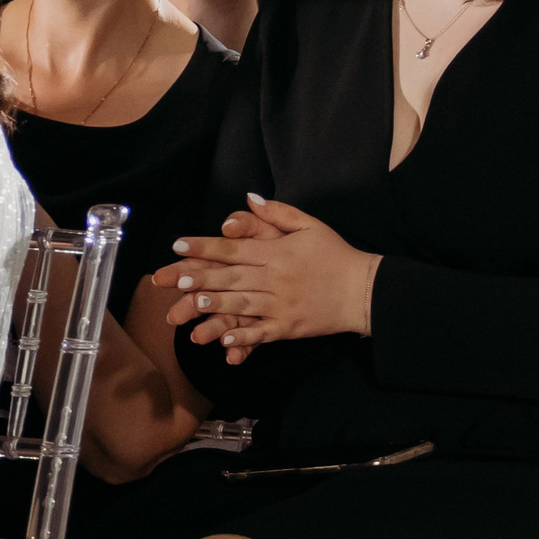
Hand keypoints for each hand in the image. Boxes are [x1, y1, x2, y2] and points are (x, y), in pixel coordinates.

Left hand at [151, 194, 380, 361]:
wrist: (365, 290)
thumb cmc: (335, 255)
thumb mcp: (310, 225)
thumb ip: (278, 213)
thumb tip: (250, 198)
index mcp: (278, 252)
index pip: (234, 247)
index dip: (205, 246)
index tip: (178, 245)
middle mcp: (277, 278)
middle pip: (233, 277)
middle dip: (201, 277)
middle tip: (174, 278)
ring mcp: (283, 305)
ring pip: (243, 305)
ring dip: (216, 305)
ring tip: (190, 304)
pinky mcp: (289, 327)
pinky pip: (262, 333)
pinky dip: (243, 337)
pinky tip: (222, 341)